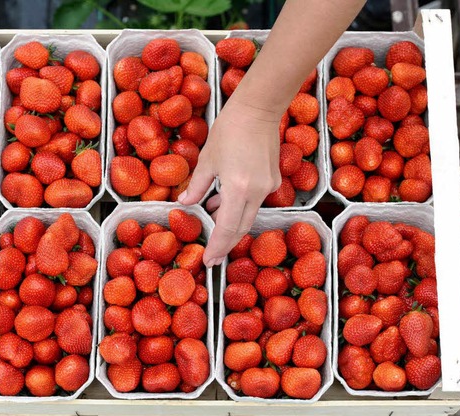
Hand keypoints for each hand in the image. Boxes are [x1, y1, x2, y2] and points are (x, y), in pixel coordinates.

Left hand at [178, 100, 281, 267]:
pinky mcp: (273, 179)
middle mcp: (257, 192)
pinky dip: (238, 206)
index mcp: (238, 188)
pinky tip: (222, 200)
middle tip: (212, 258)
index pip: (226, 227)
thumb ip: (197, 185)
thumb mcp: (207, 159)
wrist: (259, 109)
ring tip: (211, 219)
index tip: (209, 262)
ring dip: (230, 223)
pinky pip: (254, 202)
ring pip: (248, 216)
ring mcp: (268, 186)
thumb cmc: (229, 130)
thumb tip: (186, 203)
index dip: (217, 247)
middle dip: (225, 244)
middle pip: (240, 228)